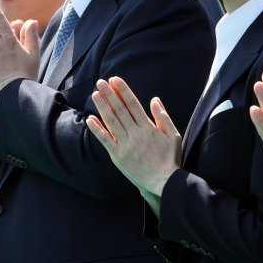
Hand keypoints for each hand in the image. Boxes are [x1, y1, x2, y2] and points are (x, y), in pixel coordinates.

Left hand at [86, 77, 181, 204]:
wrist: (164, 181)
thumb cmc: (170, 158)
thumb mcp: (173, 135)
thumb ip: (163, 117)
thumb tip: (154, 99)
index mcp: (148, 127)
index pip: (132, 104)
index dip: (123, 91)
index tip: (115, 80)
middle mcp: (135, 134)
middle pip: (120, 110)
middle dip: (110, 94)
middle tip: (101, 82)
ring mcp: (125, 145)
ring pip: (111, 122)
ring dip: (102, 107)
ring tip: (95, 94)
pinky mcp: (118, 156)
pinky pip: (106, 140)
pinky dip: (97, 129)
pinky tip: (90, 119)